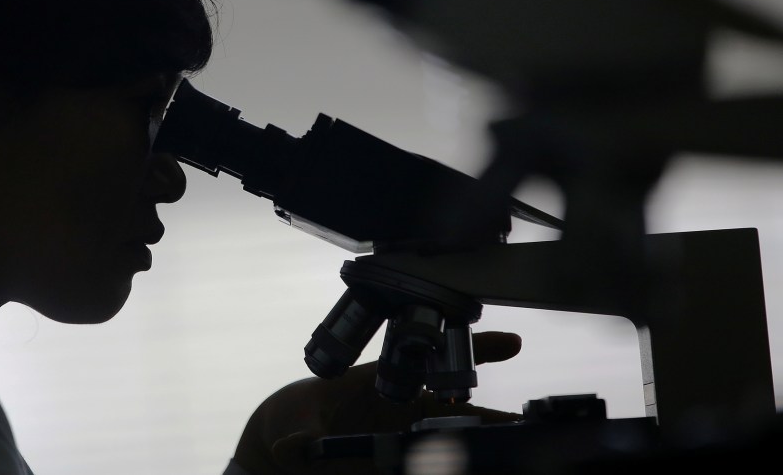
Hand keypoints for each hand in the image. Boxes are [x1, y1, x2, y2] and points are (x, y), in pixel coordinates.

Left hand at [232, 331, 521, 473]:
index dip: (473, 352)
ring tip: (511, 452)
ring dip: (479, 446)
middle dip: (492, 417)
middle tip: (525, 423)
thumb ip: (298, 439)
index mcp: (382, 384)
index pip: (434, 364)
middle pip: (457, 412)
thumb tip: (291, 447)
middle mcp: (400, 411)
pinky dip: (449, 462)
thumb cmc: (291, 420)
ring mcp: (402, 440)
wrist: (281, 444)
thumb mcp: (292, 426)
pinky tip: (476, 463)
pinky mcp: (397, 459)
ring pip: (453, 442)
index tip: (512, 344)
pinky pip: (431, 462)